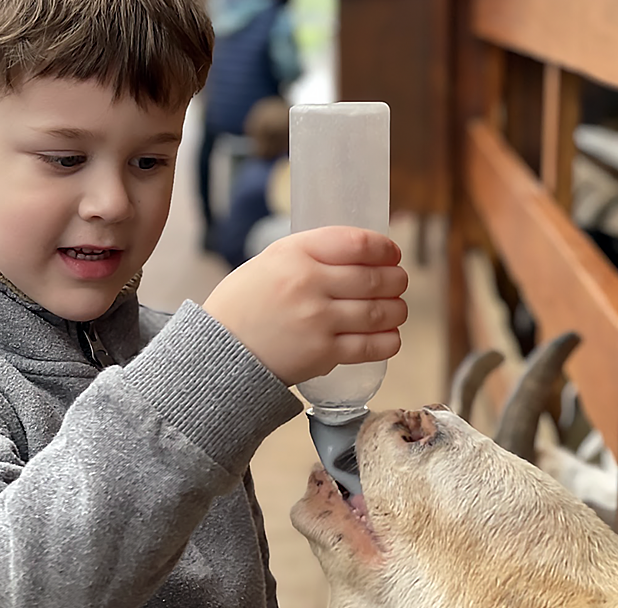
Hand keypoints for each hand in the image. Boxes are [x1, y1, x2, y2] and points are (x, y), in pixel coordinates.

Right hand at [203, 226, 408, 385]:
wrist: (219, 350)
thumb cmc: (244, 303)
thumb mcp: (269, 261)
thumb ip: (311, 254)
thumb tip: (361, 253)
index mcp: (295, 254)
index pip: (358, 243)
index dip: (385, 249)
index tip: (391, 254)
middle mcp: (309, 284)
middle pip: (375, 278)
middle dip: (396, 280)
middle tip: (398, 282)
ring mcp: (318, 321)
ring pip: (380, 312)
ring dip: (397, 309)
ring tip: (396, 309)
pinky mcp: (323, 354)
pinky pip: (372, 346)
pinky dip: (389, 340)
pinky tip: (389, 335)